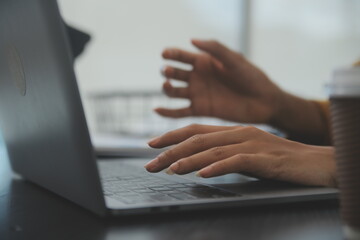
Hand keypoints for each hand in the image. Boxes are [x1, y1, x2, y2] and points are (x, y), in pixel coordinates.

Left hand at [145, 124, 336, 186]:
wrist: (314, 162)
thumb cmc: (277, 159)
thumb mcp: (245, 152)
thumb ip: (224, 154)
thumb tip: (198, 164)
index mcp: (233, 130)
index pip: (196, 130)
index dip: (172, 136)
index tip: (152, 145)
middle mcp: (239, 132)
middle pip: (198, 140)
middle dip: (171, 151)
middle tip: (151, 164)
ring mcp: (252, 143)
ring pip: (213, 150)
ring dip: (189, 160)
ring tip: (170, 169)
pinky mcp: (264, 158)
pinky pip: (237, 162)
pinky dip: (217, 168)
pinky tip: (202, 176)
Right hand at [156, 39, 283, 123]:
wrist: (263, 101)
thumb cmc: (251, 77)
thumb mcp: (234, 59)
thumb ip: (215, 49)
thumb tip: (192, 40)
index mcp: (204, 62)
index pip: (181, 56)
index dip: (171, 54)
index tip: (165, 54)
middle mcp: (198, 78)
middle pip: (175, 73)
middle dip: (168, 71)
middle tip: (168, 71)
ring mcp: (198, 94)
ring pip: (174, 92)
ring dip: (166, 88)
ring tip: (167, 85)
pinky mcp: (201, 110)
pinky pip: (180, 112)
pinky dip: (167, 112)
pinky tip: (156, 109)